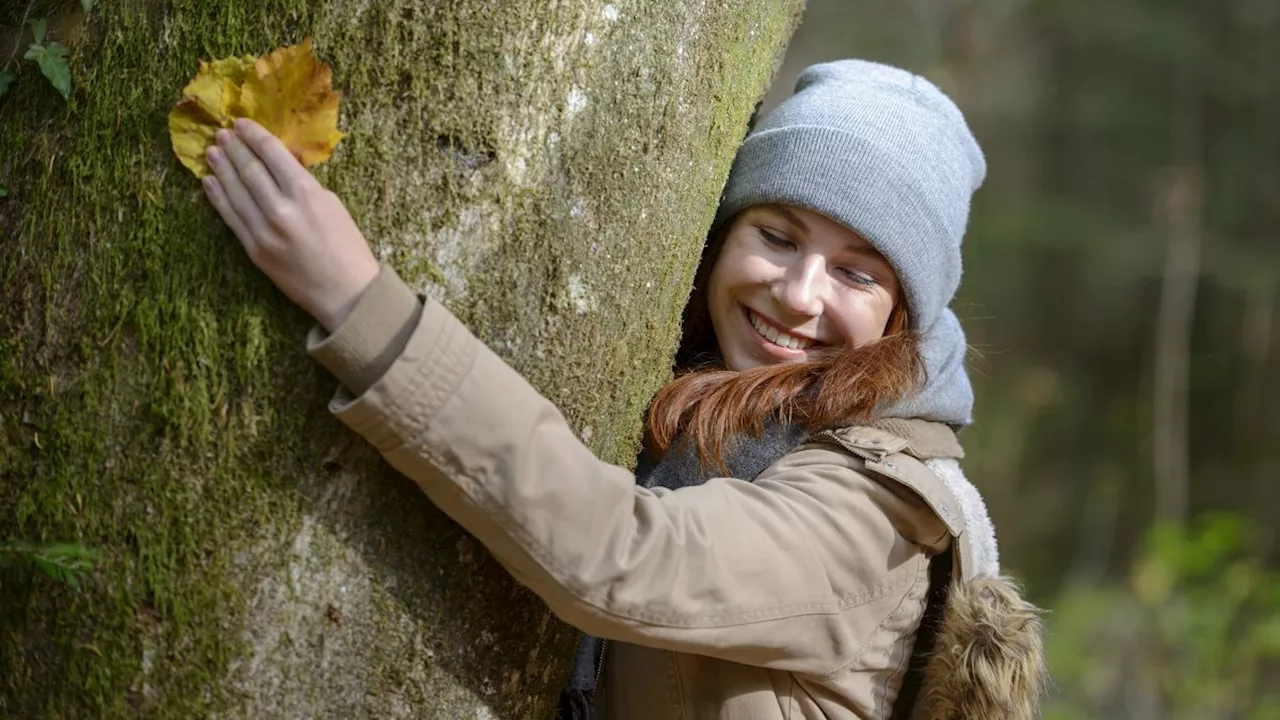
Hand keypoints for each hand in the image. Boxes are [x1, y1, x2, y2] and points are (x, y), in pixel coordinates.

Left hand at [202, 118, 379, 331]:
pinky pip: (230, 217)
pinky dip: (218, 197)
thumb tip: (277, 167)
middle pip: (250, 170)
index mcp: (306, 193)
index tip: (242, 123)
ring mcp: (263, 230)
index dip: (255, 136)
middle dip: (235, 148)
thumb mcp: (332, 205)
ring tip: (212, 152)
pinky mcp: (254, 249)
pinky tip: (210, 182)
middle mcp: (281, 209)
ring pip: (235, 191)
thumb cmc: (347, 247)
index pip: (273, 154)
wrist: (345, 292)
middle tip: (222, 133)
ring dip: (222, 168)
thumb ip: (303, 185)